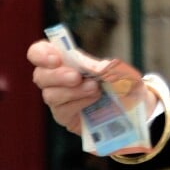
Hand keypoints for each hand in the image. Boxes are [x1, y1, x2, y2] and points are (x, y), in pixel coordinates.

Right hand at [27, 40, 158, 136]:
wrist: (131, 106)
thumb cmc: (120, 81)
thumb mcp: (118, 70)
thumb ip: (106, 66)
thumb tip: (97, 69)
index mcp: (64, 59)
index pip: (38, 53)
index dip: (41, 54)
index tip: (56, 59)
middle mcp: (55, 79)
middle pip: (40, 76)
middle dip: (58, 75)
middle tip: (76, 76)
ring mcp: (58, 99)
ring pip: (51, 95)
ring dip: (72, 91)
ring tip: (94, 88)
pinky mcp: (64, 116)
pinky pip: (62, 111)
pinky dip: (78, 103)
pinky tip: (93, 99)